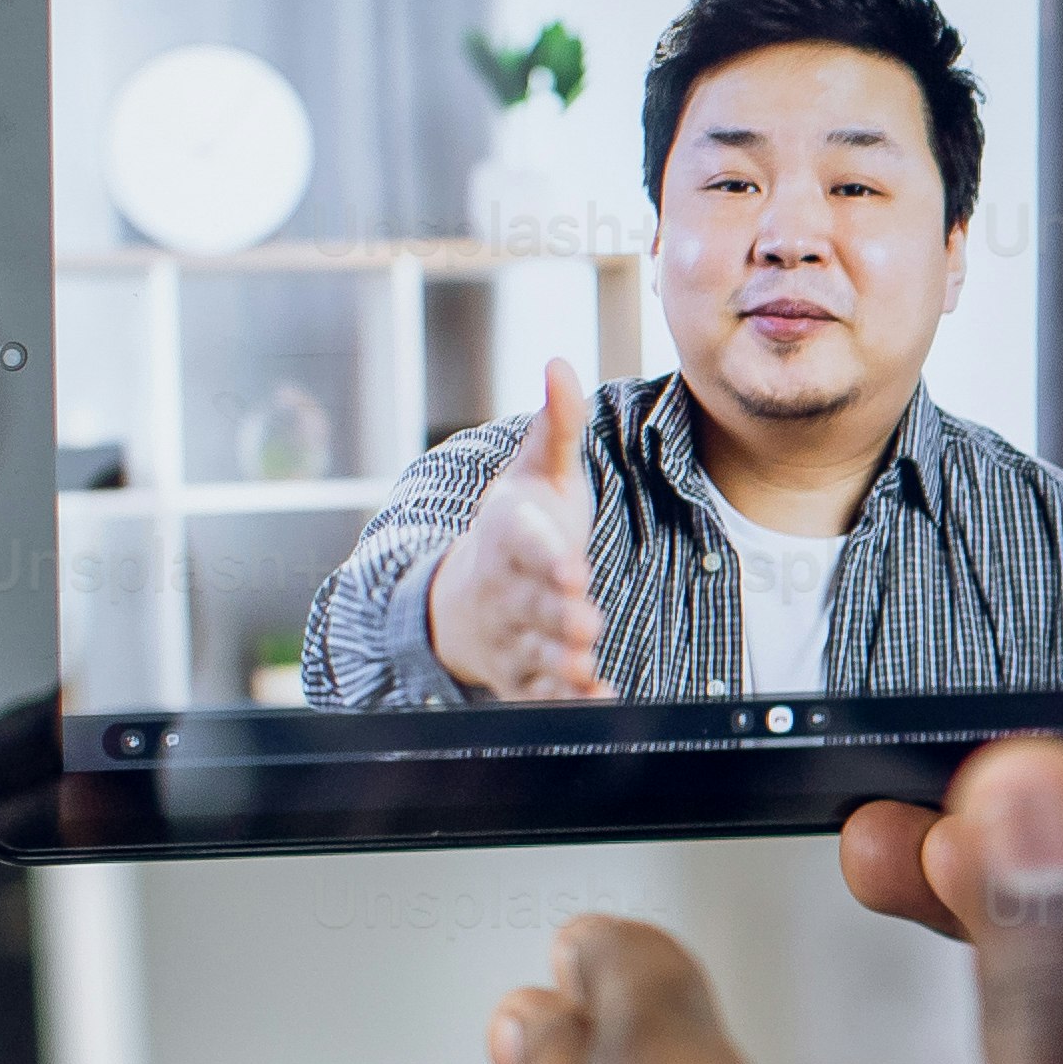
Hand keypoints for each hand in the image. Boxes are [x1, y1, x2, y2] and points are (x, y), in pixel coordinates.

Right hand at [435, 366, 611, 701]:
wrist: (463, 598)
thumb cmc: (514, 529)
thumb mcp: (534, 474)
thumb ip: (554, 426)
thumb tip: (560, 363)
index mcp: (509, 538)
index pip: (522, 545)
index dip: (542, 556)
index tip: (567, 564)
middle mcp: (507, 590)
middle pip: (529, 604)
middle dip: (554, 614)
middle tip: (582, 618)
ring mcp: (514, 635)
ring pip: (535, 652)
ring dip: (561, 661)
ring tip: (585, 664)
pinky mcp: (525, 674)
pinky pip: (545, 692)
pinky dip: (568, 700)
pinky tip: (599, 700)